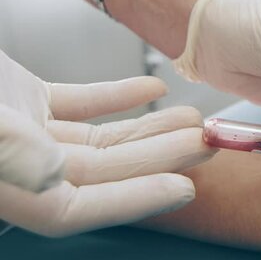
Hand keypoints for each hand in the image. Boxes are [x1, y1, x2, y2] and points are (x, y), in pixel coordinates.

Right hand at [0, 50, 213, 236]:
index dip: (135, 200)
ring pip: (99, 139)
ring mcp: (26, 131)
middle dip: (160, 156)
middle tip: (203, 144)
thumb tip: (52, 176)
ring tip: (191, 120)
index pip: (79, 208)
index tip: (183, 188)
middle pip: (103, 171)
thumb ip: (13, 152)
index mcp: (7, 184)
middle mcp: (20, 163)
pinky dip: (118, 97)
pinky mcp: (27, 101)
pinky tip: (152, 89)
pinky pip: (81, 103)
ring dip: (148, 129)